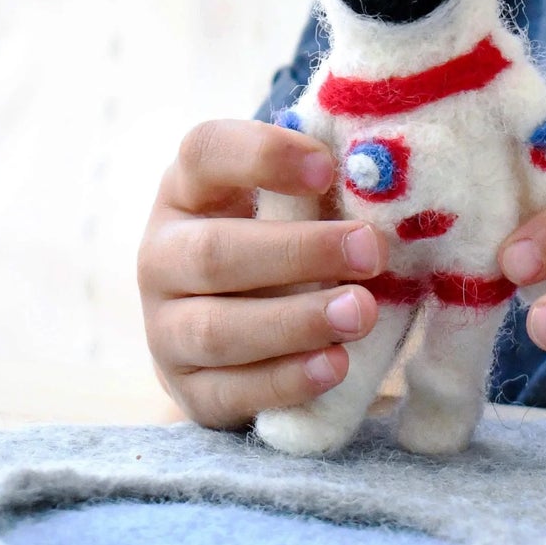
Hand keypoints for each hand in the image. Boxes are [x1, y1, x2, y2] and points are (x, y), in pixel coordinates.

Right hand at [137, 119, 387, 428]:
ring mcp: (164, 328)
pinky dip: (286, 380)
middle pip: (213, 252)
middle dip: (299, 253)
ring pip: (217, 329)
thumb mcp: (287, 207)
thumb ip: (321, 192)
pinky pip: (230, 391)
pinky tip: (335, 365)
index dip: (263, 156)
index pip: (205, 153)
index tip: (328, 169)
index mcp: (187, 191)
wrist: (229, 331)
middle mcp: (162, 256)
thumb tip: (384, 182)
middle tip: (371, 252)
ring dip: (295, 321)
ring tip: (361, 313)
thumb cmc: (277, 246)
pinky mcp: (186, 389)